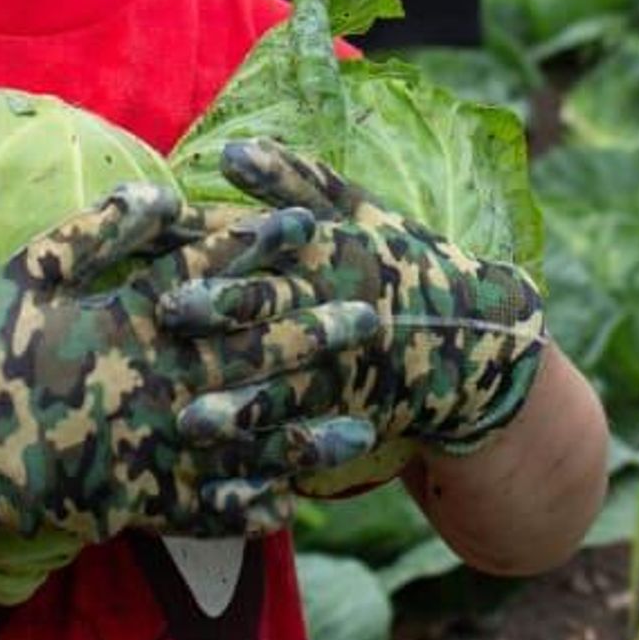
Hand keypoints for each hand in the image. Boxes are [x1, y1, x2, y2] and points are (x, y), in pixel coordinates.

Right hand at [0, 183, 377, 555]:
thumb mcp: (29, 272)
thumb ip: (97, 231)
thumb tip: (163, 194)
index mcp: (128, 320)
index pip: (209, 275)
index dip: (260, 247)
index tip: (308, 224)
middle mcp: (153, 381)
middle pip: (250, 355)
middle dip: (314, 335)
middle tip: (372, 318)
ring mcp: (149, 446)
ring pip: (246, 440)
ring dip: (308, 433)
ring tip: (363, 428)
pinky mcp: (134, 500)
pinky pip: (205, 507)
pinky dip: (249, 506)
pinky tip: (292, 503)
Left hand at [164, 139, 546, 457]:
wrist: (474, 341)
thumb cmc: (398, 261)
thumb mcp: (355, 213)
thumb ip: (294, 181)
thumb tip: (231, 151)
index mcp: (328, 254)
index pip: (260, 244)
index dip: (211, 241)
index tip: (163, 235)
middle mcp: (331, 312)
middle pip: (270, 311)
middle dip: (222, 313)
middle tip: (168, 313)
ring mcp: (341, 374)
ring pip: (285, 391)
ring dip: (241, 406)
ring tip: (194, 420)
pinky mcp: (346, 423)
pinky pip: (305, 450)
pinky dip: (268, 472)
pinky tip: (225, 488)